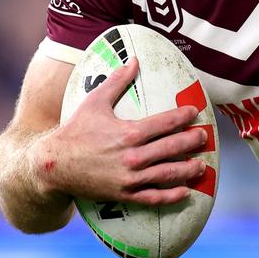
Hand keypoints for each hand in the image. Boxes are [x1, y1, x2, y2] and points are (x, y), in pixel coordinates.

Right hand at [34, 58, 207, 205]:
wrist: (54, 165)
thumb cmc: (75, 131)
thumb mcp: (95, 102)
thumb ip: (117, 81)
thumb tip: (134, 59)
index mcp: (129, 132)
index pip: (165, 123)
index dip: (183, 116)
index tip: (194, 112)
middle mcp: (133, 156)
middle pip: (172, 147)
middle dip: (192, 141)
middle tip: (204, 137)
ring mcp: (130, 178)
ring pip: (168, 174)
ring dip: (188, 170)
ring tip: (202, 165)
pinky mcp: (124, 195)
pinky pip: (153, 197)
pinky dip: (171, 196)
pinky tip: (185, 192)